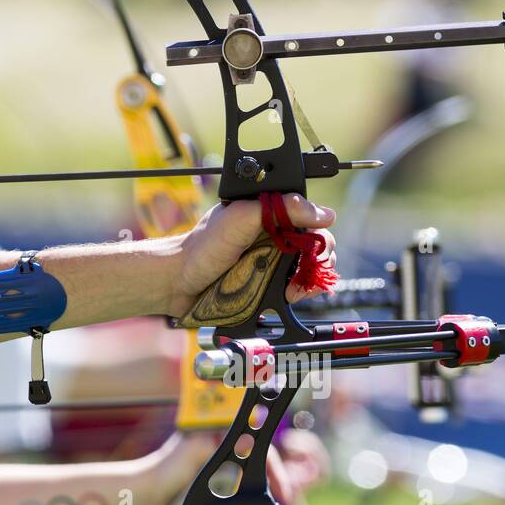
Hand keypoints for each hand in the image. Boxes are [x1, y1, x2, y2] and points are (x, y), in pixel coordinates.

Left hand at [166, 194, 335, 319]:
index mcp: (271, 214)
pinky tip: (291, 295)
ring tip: (296, 286)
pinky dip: (302, 293)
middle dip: (320, 259)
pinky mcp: (271, 287)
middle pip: (318, 245)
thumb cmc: (204, 246)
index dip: (318, 232)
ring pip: (312, 269)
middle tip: (309, 269)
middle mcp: (277, 236)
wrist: (180, 283)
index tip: (315, 246)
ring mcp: (275, 263)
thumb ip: (280, 209)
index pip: (311, 218)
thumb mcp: (242, 218)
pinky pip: (298, 290)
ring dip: (312, 279)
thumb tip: (323, 213)